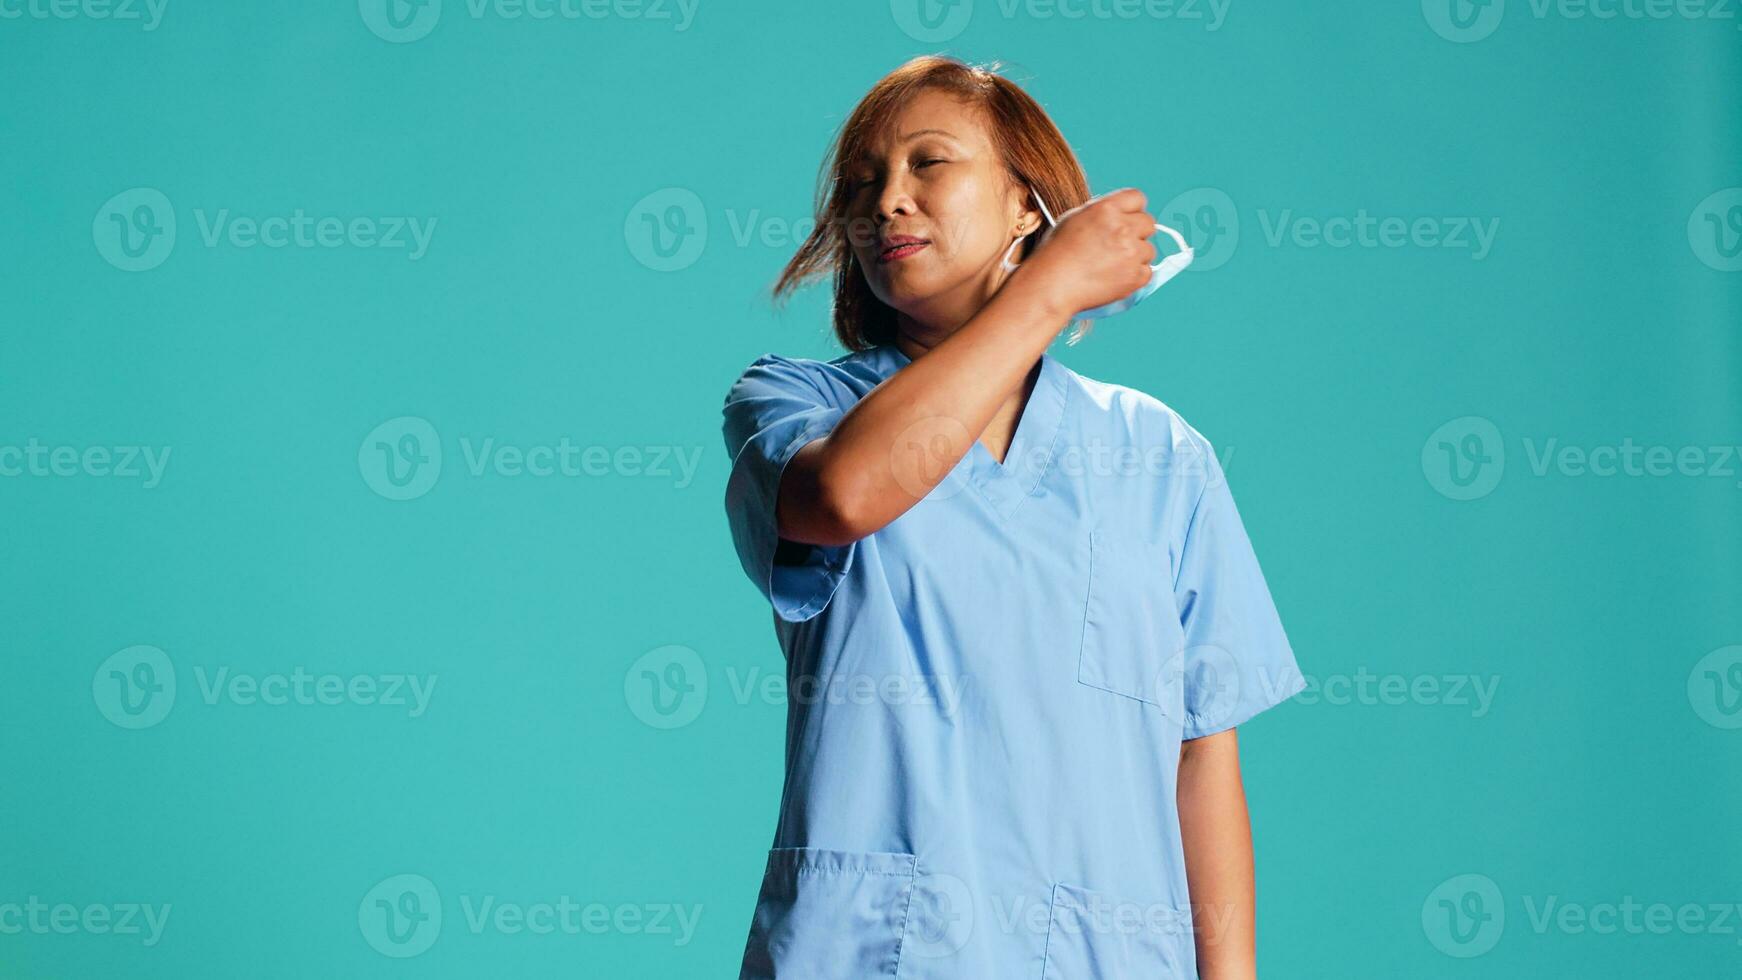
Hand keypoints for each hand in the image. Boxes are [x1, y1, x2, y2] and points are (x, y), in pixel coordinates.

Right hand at [1015, 187, 1159, 319]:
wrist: (1051, 286)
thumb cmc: (1056, 254)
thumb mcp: (1073, 219)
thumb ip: (1100, 213)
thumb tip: (1119, 214)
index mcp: (1106, 209)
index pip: (1137, 198)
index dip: (1132, 209)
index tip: (1126, 220)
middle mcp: (1122, 227)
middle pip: (1148, 223)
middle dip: (1137, 233)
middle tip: (1118, 245)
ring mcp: (1131, 252)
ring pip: (1149, 250)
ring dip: (1135, 256)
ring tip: (1111, 265)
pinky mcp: (1135, 276)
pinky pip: (1147, 272)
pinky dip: (1134, 276)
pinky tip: (1114, 277)